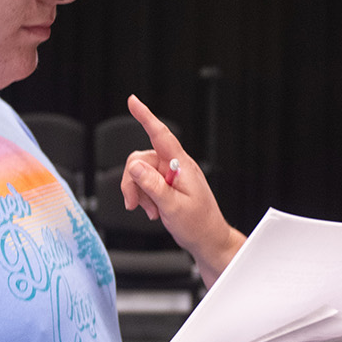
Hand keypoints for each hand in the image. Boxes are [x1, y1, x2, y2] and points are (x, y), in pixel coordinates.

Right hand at [120, 95, 244, 278]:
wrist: (208, 240)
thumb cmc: (198, 225)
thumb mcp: (172, 206)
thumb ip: (152, 185)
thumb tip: (135, 166)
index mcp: (182, 165)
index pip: (161, 135)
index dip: (145, 117)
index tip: (132, 101)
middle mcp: (175, 166)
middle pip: (140, 159)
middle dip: (132, 182)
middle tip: (134, 204)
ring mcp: (171, 175)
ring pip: (139, 172)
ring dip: (139, 193)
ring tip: (150, 211)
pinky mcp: (167, 185)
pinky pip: (145, 183)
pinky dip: (143, 197)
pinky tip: (153, 210)